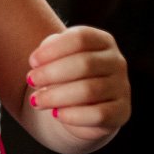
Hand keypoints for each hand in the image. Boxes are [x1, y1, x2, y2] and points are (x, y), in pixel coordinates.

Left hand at [25, 25, 129, 146]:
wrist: (81, 107)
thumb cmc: (64, 75)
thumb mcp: (56, 58)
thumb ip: (48, 52)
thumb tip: (38, 62)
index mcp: (102, 41)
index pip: (81, 38)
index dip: (53, 49)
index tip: (32, 61)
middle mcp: (117, 62)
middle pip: (84, 63)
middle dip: (51, 73)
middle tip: (30, 80)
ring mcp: (122, 87)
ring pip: (89, 90)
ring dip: (56, 96)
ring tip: (36, 101)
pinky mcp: (121, 112)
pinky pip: (98, 114)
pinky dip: (72, 114)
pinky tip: (56, 114)